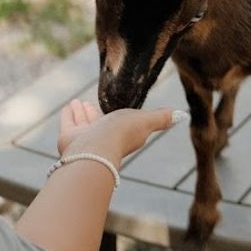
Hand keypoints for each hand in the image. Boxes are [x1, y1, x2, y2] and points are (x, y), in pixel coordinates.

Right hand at [57, 99, 183, 163]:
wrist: (96, 148)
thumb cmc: (123, 135)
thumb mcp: (145, 120)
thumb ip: (161, 117)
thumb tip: (181, 115)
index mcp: (120, 134)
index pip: (116, 122)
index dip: (114, 114)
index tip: (111, 105)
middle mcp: (102, 137)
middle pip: (97, 122)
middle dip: (93, 112)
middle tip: (88, 102)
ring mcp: (84, 139)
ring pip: (82, 122)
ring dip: (80, 112)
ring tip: (77, 102)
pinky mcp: (69, 137)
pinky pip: (68, 122)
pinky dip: (68, 114)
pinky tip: (69, 106)